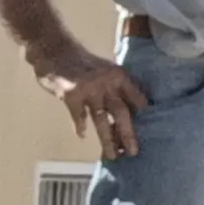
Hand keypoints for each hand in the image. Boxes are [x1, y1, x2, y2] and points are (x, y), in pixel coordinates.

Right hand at [40, 42, 145, 159]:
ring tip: (113, 155)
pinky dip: (80, 127)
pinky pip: (79, 116)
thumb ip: (116, 88)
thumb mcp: (105, 70)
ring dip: (108, 139)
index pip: (136, 98)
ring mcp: (89, 88)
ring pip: (102, 119)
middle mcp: (107, 82)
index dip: (142, 115)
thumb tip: (130, 113)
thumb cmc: (81, 63)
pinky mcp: (71, 94)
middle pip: (122, 112)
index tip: (148, 131)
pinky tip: (82, 135)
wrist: (55, 49)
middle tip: (134, 152)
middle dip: (128, 134)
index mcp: (119, 75)